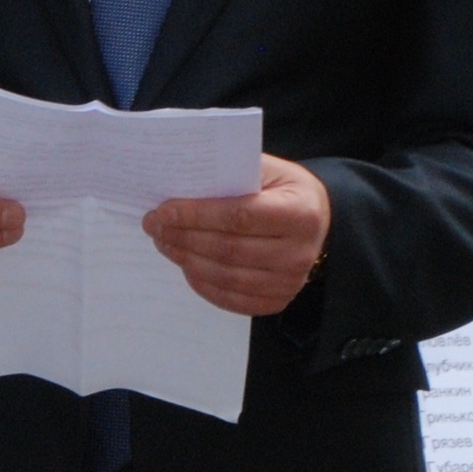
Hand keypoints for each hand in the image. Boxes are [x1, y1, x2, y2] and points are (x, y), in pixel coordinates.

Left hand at [145, 156, 332, 316]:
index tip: (163, 210)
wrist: (318, 221)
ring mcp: (290, 282)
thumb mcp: (269, 170)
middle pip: (228, 249)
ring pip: (226, 276)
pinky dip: (202, 284)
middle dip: (183, 237)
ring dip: (187, 260)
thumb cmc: (284, 190)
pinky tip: (186, 265)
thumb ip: (231, 173)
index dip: (196, 215)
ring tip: (164, 242)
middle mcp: (299, 253)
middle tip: (154, 225)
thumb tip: (179, 182)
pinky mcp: (278, 301)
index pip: (239, 216)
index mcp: (300, 213)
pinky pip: (231, 299)